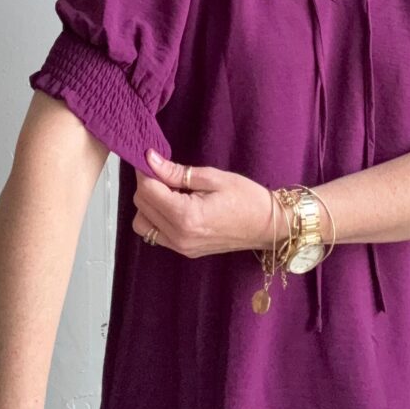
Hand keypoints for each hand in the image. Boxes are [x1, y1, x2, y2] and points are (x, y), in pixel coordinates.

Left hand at [132, 149, 274, 257]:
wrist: (268, 225)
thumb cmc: (246, 198)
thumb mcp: (212, 177)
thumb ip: (176, 172)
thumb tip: (150, 159)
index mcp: (186, 217)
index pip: (147, 191)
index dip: (145, 170)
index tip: (150, 156)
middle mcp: (179, 237)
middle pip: (141, 206)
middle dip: (147, 184)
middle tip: (164, 170)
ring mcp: (181, 248)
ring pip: (142, 223)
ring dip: (148, 203)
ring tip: (170, 189)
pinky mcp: (184, 251)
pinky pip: (156, 233)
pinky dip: (156, 217)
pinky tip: (174, 204)